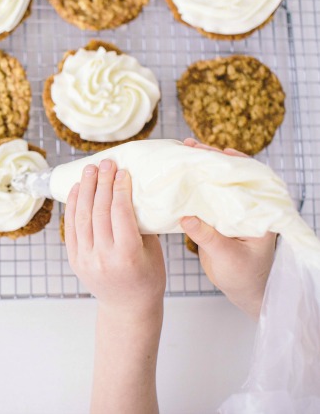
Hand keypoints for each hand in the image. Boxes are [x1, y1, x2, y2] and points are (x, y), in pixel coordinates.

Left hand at [64, 159, 165, 316]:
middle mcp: (103, 257)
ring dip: (86, 189)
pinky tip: (78, 188)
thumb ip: (142, 224)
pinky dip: (73, 205)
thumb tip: (135, 190)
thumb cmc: (147, 278)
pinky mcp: (74, 259)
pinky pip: (71, 227)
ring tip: (90, 169)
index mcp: (127, 255)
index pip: (120, 213)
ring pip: (82, 216)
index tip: (122, 171)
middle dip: (102, 183)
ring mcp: (85, 259)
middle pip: (99, 211)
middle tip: (106, 163)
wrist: (127, 307)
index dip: (120, 189)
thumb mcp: (153, 252)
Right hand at [181, 138, 276, 319]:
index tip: (222, 152)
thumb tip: (185, 217)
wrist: (243, 290)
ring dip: (198, 170)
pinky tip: (176, 178)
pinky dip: (191, 189)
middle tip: (191, 146)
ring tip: (182, 153)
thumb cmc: (244, 275)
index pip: (251, 180)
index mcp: (259, 214)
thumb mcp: (227, 256)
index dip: (237, 163)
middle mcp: (246, 207)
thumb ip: (208, 236)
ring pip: (214, 185)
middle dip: (211, 160)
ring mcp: (230, 211)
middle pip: (229, 176)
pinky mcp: (215, 218)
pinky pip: (203, 199)